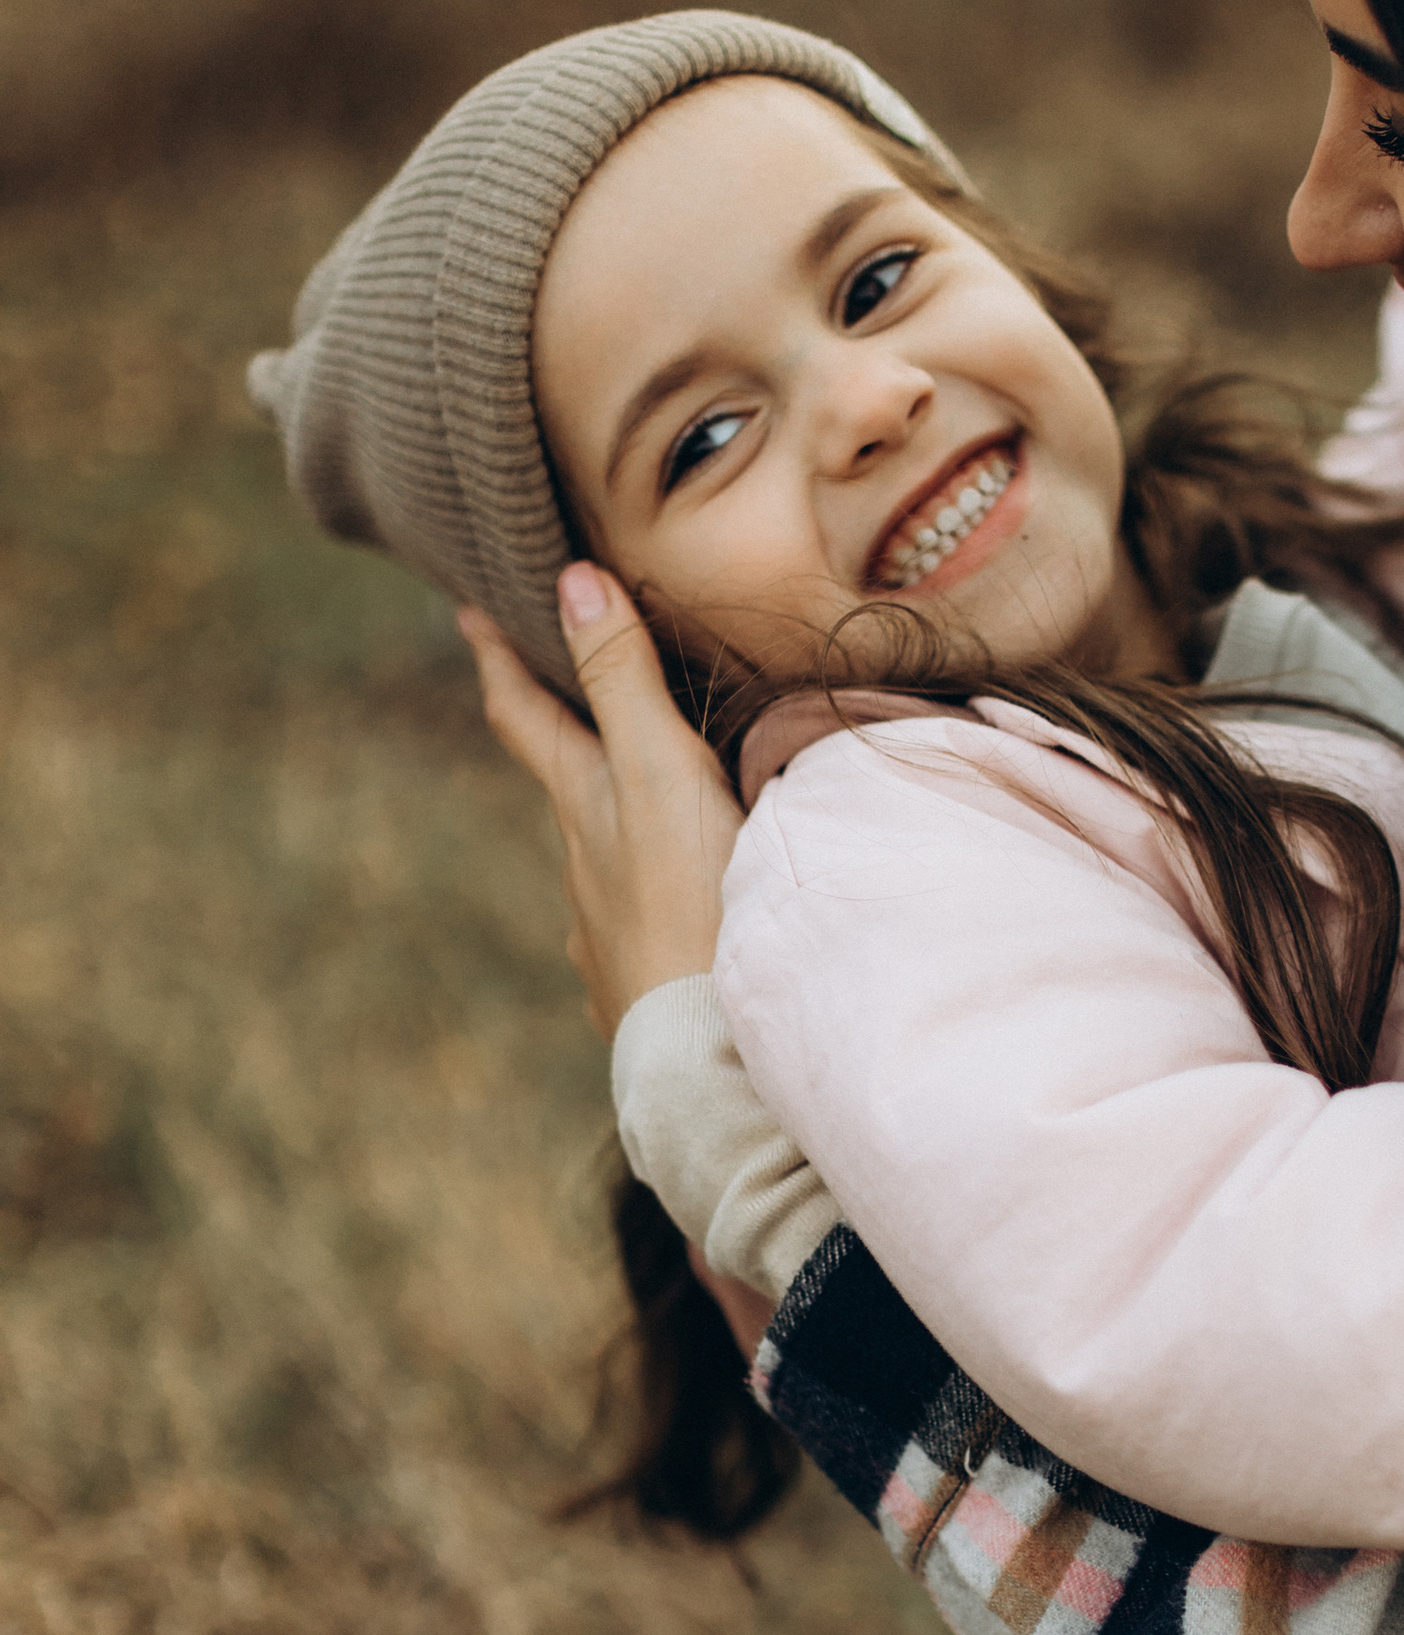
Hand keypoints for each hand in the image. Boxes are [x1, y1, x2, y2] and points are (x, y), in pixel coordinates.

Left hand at [459, 567, 740, 1039]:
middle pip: (566, 796)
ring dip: (619, 840)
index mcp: (585, 811)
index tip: (466, 615)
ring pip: (603, 872)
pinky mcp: (641, 997)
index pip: (527, 720)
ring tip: (655, 824)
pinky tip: (679, 930)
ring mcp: (606, 942)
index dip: (499, 663)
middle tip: (565, 708)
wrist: (707, 1054)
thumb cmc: (694, 905)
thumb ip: (623, 683)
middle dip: (566, 749)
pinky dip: (655, 916)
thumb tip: (571, 580)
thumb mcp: (662, 776)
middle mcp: (582, 874)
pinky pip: (640, 942)